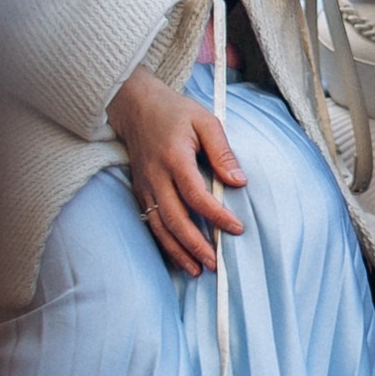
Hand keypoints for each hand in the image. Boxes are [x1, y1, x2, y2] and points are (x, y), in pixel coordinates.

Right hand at [106, 66, 245, 274]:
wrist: (135, 106)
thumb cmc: (175, 112)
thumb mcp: (205, 121)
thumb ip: (222, 152)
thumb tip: (239, 182)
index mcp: (174, 157)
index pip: (196, 194)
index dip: (216, 215)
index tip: (236, 228)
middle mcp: (156, 176)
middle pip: (174, 219)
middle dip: (195, 245)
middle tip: (215, 263)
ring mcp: (144, 186)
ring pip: (159, 227)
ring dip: (178, 251)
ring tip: (197, 270)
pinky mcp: (140, 191)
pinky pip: (150, 223)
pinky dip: (164, 243)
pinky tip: (178, 255)